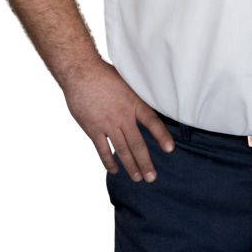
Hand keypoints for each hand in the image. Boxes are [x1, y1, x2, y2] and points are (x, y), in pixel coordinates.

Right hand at [62, 59, 174, 181]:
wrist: (80, 73)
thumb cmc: (103, 73)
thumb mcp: (126, 81)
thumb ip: (135, 96)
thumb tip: (145, 103)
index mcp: (133, 102)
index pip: (152, 122)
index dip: (162, 136)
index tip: (170, 149)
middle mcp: (122, 116)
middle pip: (137, 143)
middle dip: (145, 162)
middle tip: (152, 177)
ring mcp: (107, 124)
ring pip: (121, 150)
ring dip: (130, 165)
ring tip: (138, 178)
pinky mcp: (92, 129)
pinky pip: (102, 150)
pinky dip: (108, 161)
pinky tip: (114, 169)